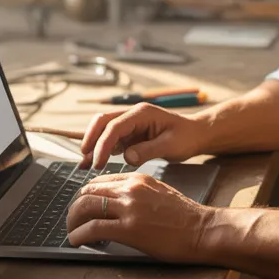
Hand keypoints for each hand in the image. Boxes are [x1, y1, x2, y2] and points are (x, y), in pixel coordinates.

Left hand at [66, 173, 212, 261]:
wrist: (203, 230)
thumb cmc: (186, 217)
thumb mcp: (159, 193)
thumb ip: (138, 194)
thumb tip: (118, 205)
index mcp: (138, 179)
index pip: (99, 181)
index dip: (85, 195)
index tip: (82, 208)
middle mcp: (130, 189)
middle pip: (87, 192)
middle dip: (75, 208)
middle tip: (73, 222)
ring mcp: (129, 208)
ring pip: (85, 207)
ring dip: (73, 221)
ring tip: (72, 233)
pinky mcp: (129, 229)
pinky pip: (93, 228)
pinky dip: (79, 235)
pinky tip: (76, 241)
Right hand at [79, 103, 209, 169]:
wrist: (195, 135)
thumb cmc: (186, 138)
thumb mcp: (171, 145)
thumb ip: (148, 150)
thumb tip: (126, 157)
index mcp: (142, 113)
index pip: (115, 126)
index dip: (103, 143)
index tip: (98, 163)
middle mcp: (132, 115)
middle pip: (103, 121)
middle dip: (91, 138)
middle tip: (85, 160)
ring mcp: (130, 124)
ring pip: (103, 130)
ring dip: (92, 145)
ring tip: (83, 165)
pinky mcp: (130, 134)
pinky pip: (110, 140)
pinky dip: (100, 150)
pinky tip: (93, 163)